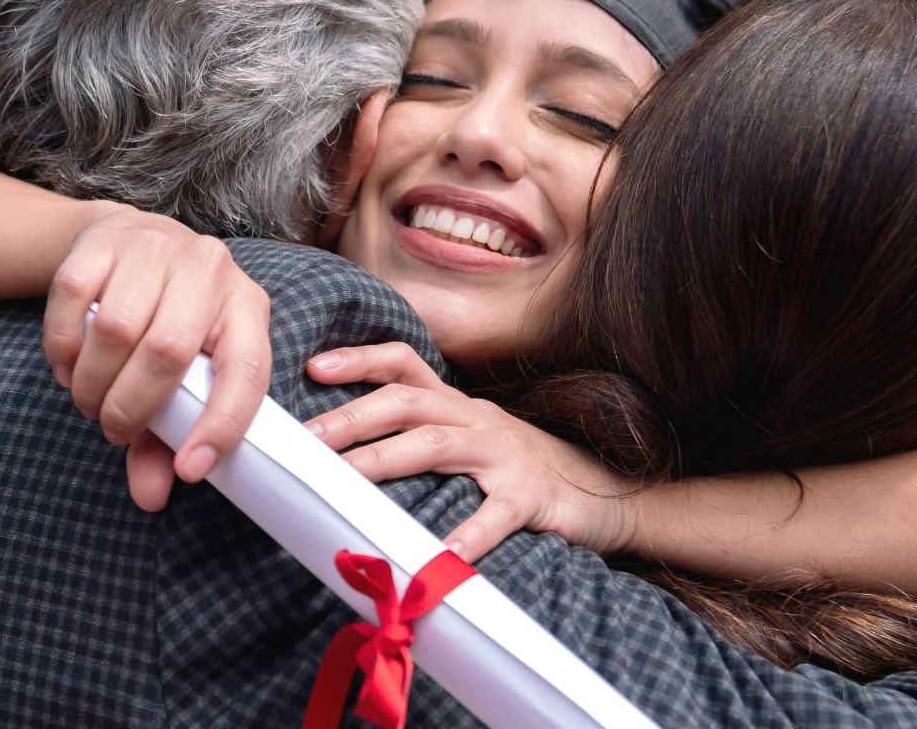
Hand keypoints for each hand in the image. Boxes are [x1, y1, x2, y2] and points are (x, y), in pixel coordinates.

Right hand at [43, 203, 271, 507]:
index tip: (190, 468)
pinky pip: (73, 299)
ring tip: (89, 400)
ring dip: (94, 382)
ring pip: (116, 328)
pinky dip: (63, 348)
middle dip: (132, 408)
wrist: (132, 240)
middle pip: (168, 351)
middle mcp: (211, 269)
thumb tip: (151, 497)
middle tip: (113, 429)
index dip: (221, 425)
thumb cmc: (167, 323)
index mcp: (247, 308)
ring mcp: (158, 246)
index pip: (247, 371)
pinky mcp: (105, 238)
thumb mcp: (183, 377)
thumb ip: (167, 440)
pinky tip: (67, 368)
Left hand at [303, 343, 634, 560]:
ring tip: (345, 482)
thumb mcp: (472, 445)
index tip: (312, 367)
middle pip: (407, 402)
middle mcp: (477, 420)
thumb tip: (346, 459)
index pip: (404, 365)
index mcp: (458, 407)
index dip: (359, 360)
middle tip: (306, 442)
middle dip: (351, 417)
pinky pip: (498, 513)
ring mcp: (506, 455)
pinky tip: (444, 555)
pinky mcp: (533, 496)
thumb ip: (423, 442)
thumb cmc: (523, 474)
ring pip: (437, 445)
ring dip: (385, 460)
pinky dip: (470, 533)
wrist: (609, 495)